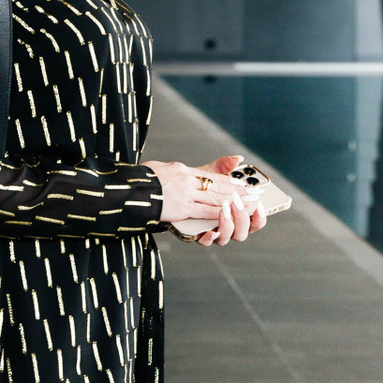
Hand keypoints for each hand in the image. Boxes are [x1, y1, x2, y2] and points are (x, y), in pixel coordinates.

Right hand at [144, 155, 267, 245]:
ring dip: (235, 200)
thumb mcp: (165, 169)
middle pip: (218, 185)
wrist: (126, 191)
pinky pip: (204, 211)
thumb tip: (196, 172)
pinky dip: (219, 212)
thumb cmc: (143, 182)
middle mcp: (186, 179)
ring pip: (215, 197)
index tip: (244, 183)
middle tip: (256, 192)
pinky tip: (230, 213)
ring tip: (249, 202)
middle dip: (239, 190)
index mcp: (183, 170)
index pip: (212, 175)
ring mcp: (184, 193)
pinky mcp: (180, 208)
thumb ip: (185, 172)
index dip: (231, 180)